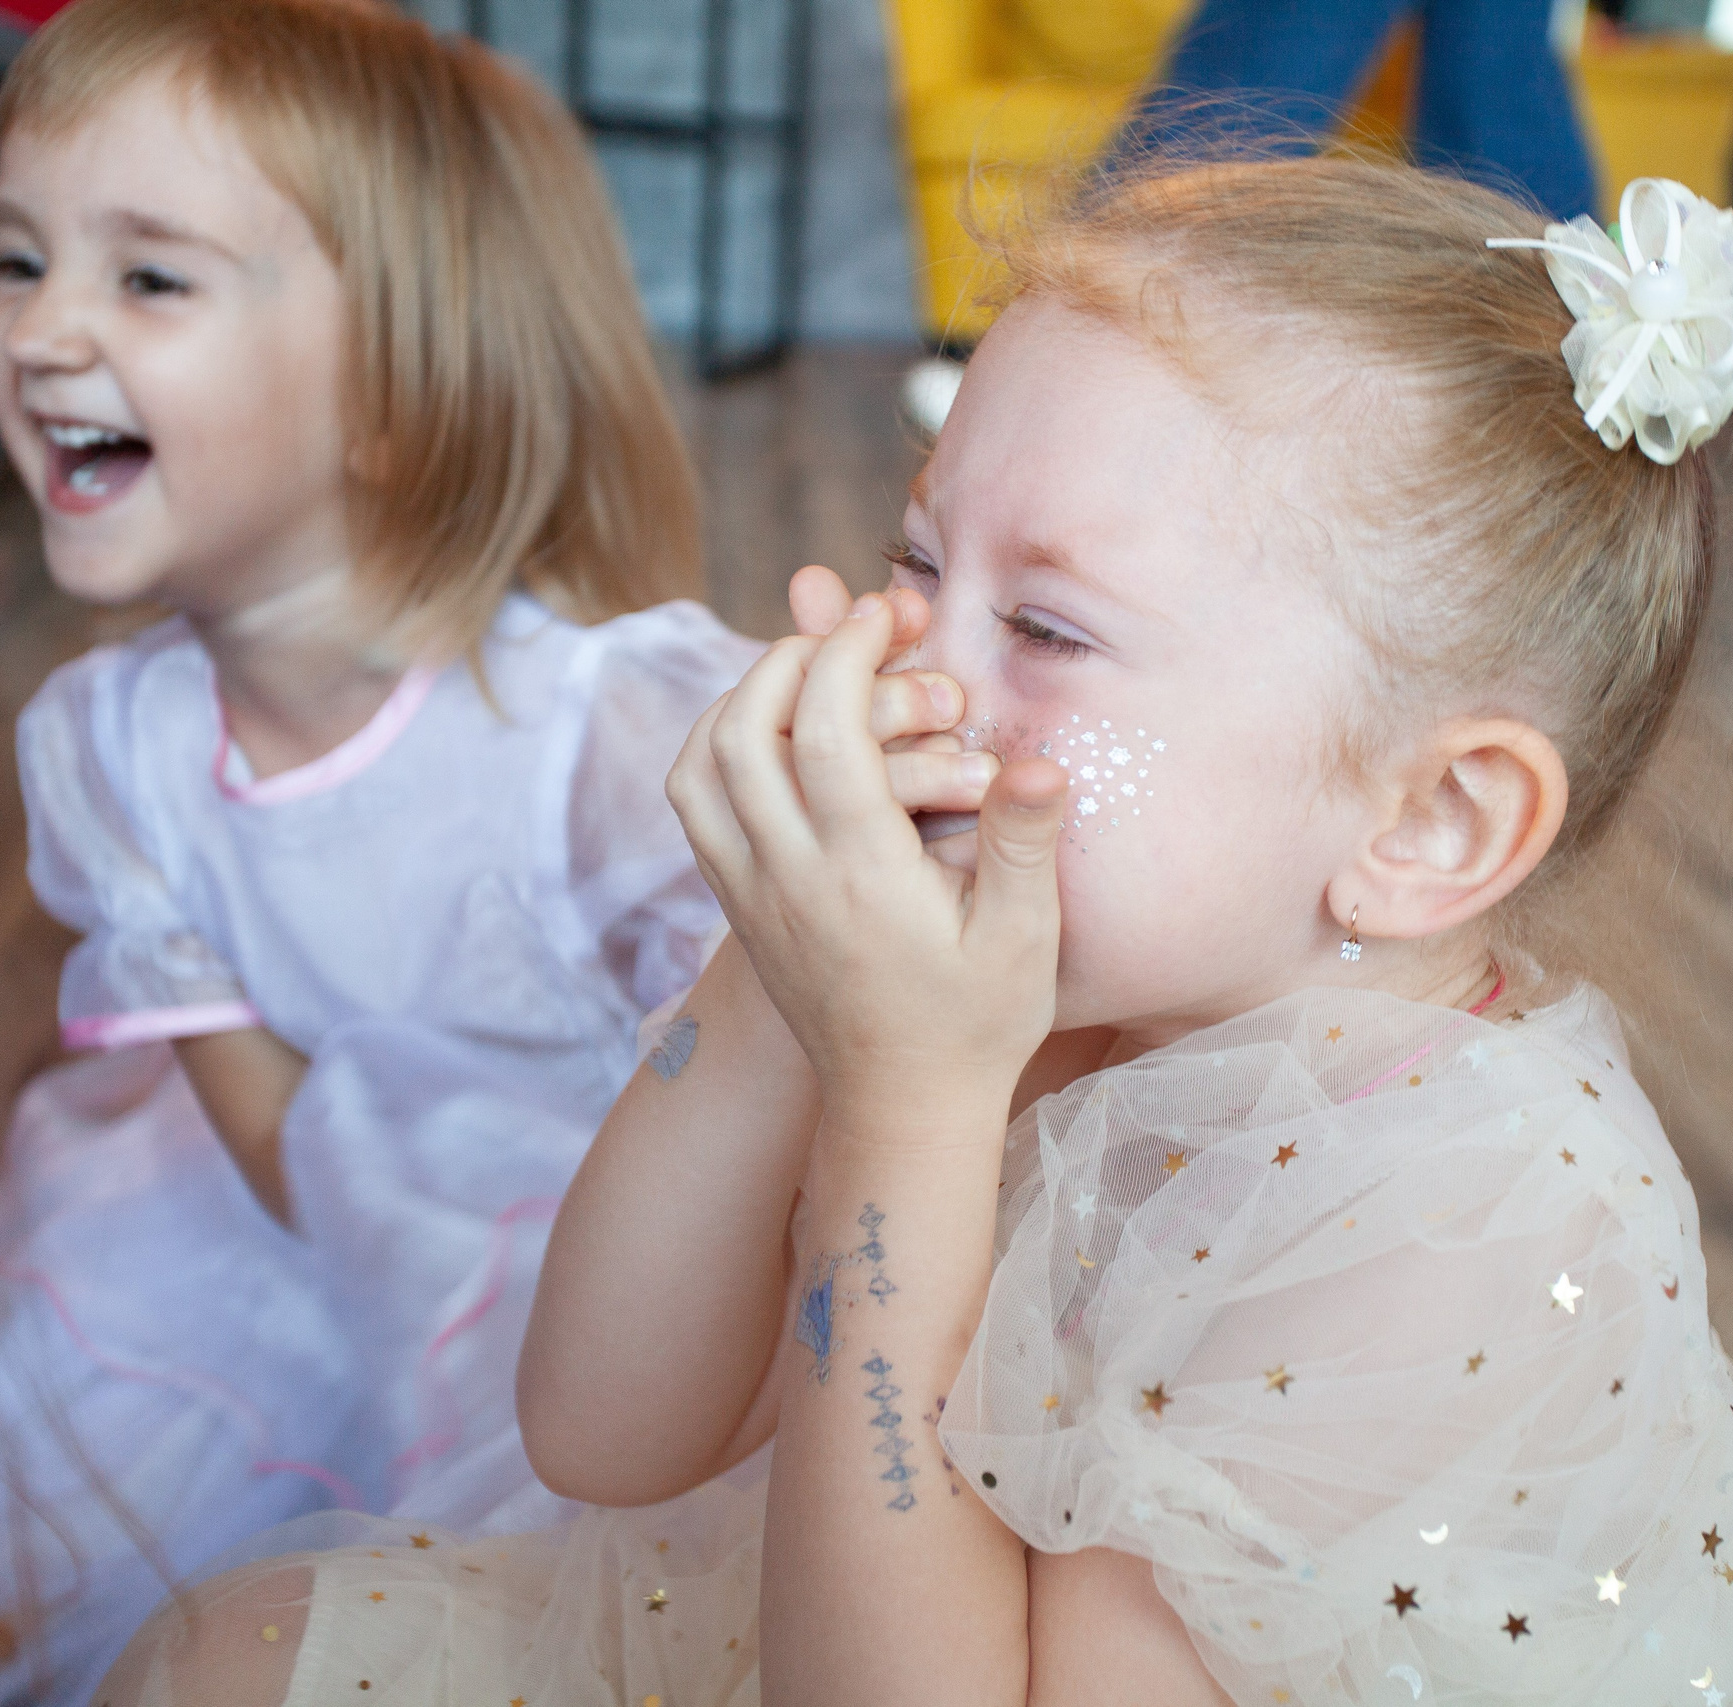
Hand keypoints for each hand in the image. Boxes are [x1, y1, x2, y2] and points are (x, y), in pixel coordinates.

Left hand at [668, 588, 1068, 1137]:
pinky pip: (695, 808)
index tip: (884, 615)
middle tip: (841, 635)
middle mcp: (789, 880)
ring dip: (739, 700)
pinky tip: (775, 736)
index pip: (828, 733)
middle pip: (741, 734)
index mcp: (863, 878)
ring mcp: (751, 896)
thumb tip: (1037, 766)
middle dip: (785, 659)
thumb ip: (1024, 845)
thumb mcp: (1026, 939)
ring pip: (698, 769)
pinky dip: (718, 749)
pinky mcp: (738, 908)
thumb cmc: (978, 1024)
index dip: (848, 653)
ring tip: (801, 675)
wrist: (903, 1109)